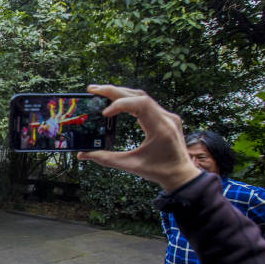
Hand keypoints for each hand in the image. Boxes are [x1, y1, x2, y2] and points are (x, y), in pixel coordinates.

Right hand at [78, 85, 200, 191]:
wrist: (182, 174)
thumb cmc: (159, 171)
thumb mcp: (131, 165)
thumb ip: (106, 159)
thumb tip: (83, 154)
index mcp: (160, 128)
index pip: (140, 104)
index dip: (120, 104)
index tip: (104, 114)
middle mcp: (166, 118)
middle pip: (139, 95)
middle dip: (114, 91)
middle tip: (92, 89)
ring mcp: (167, 116)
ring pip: (142, 96)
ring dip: (121, 93)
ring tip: (100, 92)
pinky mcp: (165, 117)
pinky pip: (146, 102)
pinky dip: (129, 99)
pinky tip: (116, 101)